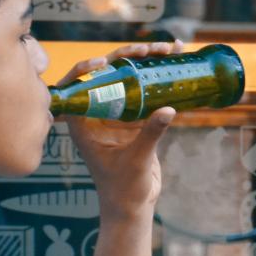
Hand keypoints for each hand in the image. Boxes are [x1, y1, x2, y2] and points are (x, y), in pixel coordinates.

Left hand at [62, 44, 177, 218]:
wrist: (132, 206)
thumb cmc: (122, 189)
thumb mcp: (136, 159)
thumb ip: (150, 134)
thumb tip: (169, 110)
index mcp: (83, 122)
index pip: (79, 86)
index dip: (88, 68)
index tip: (105, 61)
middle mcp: (97, 113)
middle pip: (109, 73)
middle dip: (130, 56)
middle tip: (153, 49)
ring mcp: (116, 114)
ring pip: (129, 78)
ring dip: (149, 61)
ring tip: (171, 49)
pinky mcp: (134, 118)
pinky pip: (145, 91)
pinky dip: (160, 77)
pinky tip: (177, 62)